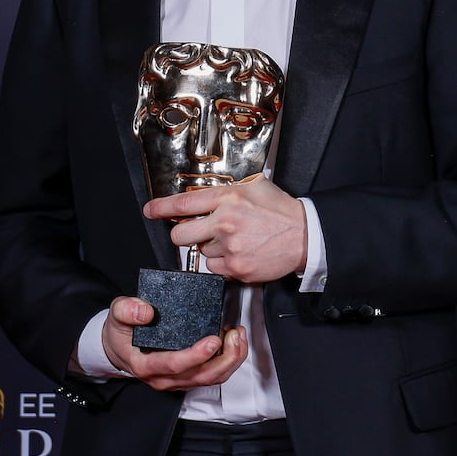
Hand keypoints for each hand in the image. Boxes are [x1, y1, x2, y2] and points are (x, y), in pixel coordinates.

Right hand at [100, 296, 247, 391]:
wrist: (118, 347)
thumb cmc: (121, 332)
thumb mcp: (117, 314)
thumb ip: (127, 310)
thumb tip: (146, 312)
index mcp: (145, 365)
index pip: (173, 365)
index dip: (195, 356)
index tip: (212, 341)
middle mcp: (163, 378)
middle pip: (200, 376)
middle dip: (223, 358)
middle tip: (234, 335)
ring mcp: (176, 381)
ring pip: (210, 378)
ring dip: (230, 360)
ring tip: (238, 336)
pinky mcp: (187, 377)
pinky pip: (212, 375)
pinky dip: (228, 361)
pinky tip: (233, 343)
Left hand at [145, 175, 306, 282]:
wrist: (305, 236)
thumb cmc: (281, 211)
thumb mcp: (254, 187)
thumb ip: (227, 191)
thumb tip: (203, 196)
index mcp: (228, 198)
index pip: (183, 203)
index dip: (161, 208)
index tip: (151, 211)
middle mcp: (225, 222)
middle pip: (181, 235)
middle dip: (184, 235)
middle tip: (197, 232)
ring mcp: (230, 248)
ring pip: (201, 253)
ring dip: (212, 248)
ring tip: (235, 241)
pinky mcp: (237, 268)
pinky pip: (216, 268)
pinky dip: (224, 263)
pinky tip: (240, 253)